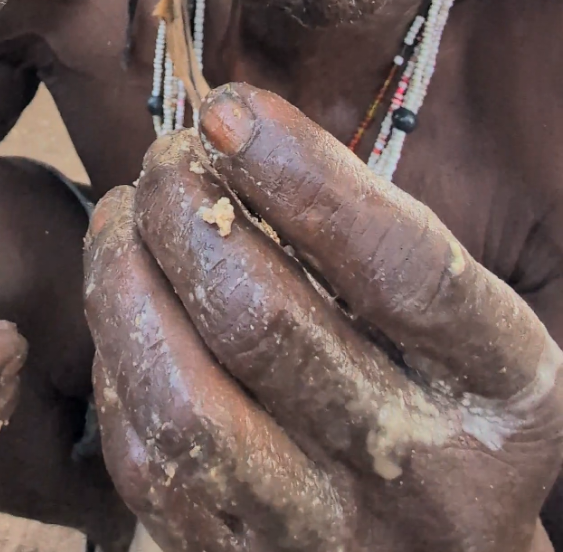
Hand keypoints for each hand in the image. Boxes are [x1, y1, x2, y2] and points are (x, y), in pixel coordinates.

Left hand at [85, 84, 562, 551]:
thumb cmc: (434, 395)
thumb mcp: (450, 318)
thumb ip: (362, 234)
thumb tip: (228, 127)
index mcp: (502, 390)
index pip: (402, 271)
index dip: (305, 178)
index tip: (227, 110)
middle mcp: (424, 476)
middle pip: (266, 327)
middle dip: (187, 215)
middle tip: (165, 159)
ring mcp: (328, 536)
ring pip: (185, 406)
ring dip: (126, 287)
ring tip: (119, 217)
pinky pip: (148, 464)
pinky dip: (117, 367)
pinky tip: (123, 308)